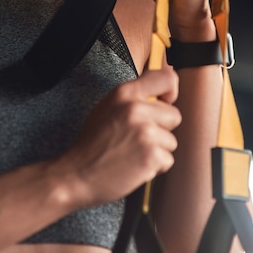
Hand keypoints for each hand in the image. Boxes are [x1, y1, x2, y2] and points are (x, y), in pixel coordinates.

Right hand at [57, 69, 180, 206]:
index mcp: (124, 93)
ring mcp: (145, 132)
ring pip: (171, 141)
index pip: (166, 78)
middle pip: (174, 115)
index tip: (165, 102)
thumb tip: (161, 93)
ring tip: (133, 152)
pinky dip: (154, 167)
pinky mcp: (151, 155)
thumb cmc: (93, 142)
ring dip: (157, 150)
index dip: (170, 91)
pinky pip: (168, 160)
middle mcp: (136, 108)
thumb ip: (133, 97)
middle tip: (139, 137)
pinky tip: (134, 165)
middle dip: (161, 129)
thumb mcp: (108, 107)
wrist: (78, 173)